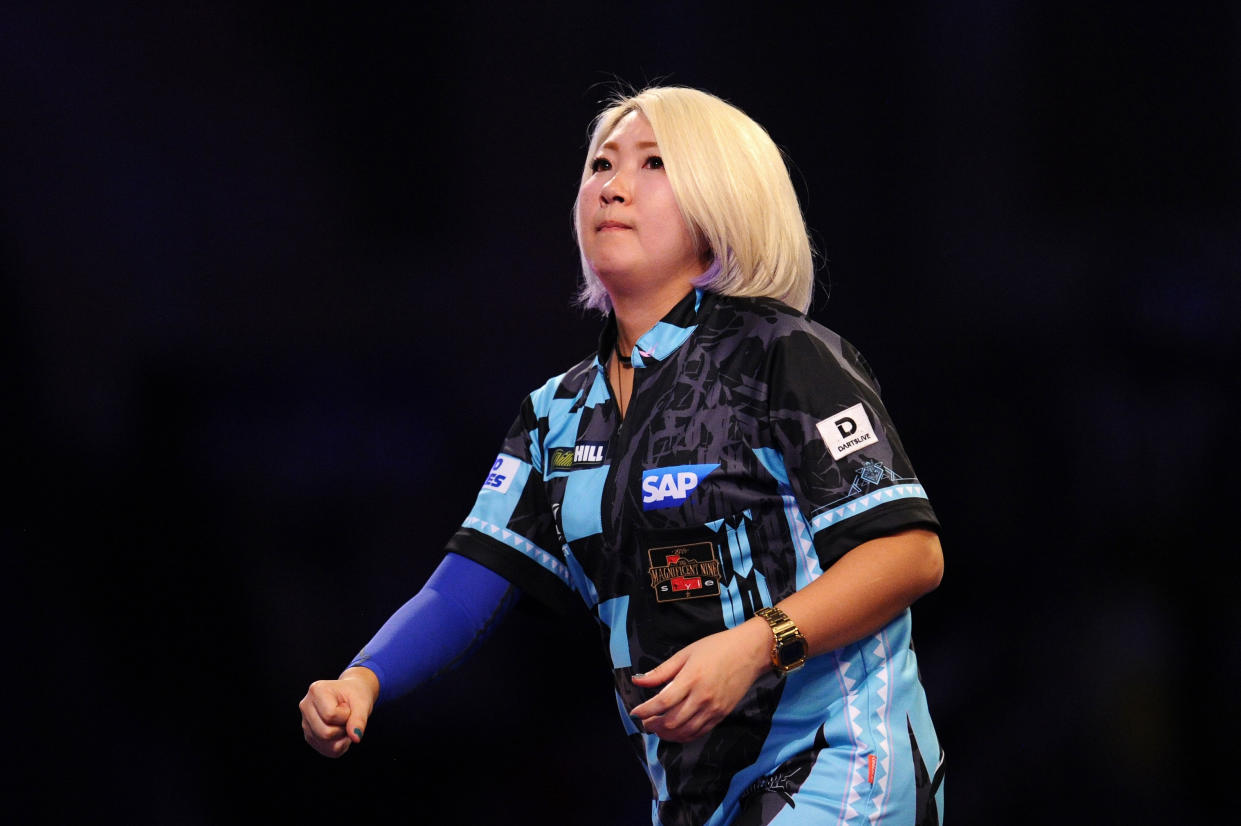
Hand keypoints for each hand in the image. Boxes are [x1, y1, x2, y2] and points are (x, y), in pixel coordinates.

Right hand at [299, 667, 378, 757]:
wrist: (352, 695)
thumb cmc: (356, 695)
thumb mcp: (362, 703)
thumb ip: (359, 719)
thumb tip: (356, 738)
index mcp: (316, 690)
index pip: (330, 715)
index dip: (346, 715)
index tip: (348, 706)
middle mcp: (306, 706)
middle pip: (325, 733)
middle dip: (343, 728)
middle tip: (347, 716)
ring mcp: (305, 722)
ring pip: (325, 743)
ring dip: (341, 736)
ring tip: (343, 722)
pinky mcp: (309, 736)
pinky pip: (326, 750)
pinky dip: (339, 744)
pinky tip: (341, 730)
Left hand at [629, 619, 770, 742]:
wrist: (750, 652)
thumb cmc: (717, 647)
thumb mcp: (685, 653)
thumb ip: (661, 671)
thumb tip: (637, 680)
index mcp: (691, 679)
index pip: (662, 702)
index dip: (646, 710)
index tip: (635, 712)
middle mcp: (703, 697)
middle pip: (672, 721)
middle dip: (654, 725)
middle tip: (644, 722)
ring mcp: (714, 709)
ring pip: (685, 732)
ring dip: (667, 734)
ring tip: (657, 728)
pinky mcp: (722, 715)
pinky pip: (699, 732)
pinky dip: (684, 736)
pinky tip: (675, 731)